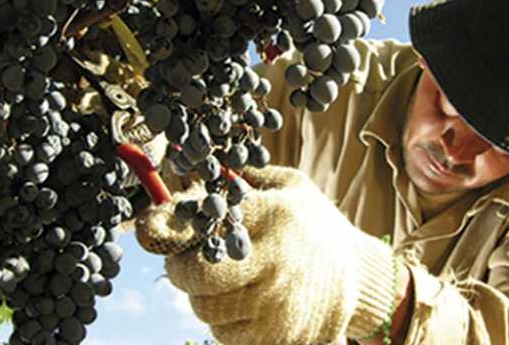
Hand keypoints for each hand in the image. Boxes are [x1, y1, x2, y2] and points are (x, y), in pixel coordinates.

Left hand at [136, 166, 398, 344]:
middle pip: (196, 277)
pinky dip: (225, 321)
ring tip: (230, 282)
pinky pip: (225, 335)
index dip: (168, 227)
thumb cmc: (313, 225)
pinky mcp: (278, 338)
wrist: (359, 276)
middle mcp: (275, 264)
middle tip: (189, 262)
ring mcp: (277, 307)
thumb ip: (239, 180)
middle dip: (181, 268)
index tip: (149, 227)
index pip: (204, 225)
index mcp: (276, 218)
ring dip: (205, 296)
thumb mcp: (288, 186)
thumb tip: (182, 187)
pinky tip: (245, 304)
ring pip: (206, 310)